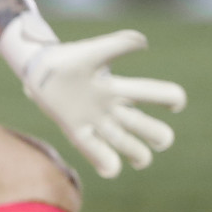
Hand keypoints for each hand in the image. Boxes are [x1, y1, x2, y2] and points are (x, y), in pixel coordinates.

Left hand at [0, 15, 186, 178]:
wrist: (37, 70)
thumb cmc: (67, 60)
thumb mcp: (93, 52)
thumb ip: (117, 45)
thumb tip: (144, 43)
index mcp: (119, 89)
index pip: (155, 94)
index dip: (172, 99)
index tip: (174, 104)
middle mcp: (112, 109)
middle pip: (150, 129)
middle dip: (161, 137)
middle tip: (157, 139)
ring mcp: (95, 122)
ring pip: (129, 146)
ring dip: (139, 155)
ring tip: (138, 159)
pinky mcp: (76, 133)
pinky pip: (96, 154)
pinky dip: (108, 166)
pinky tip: (110, 168)